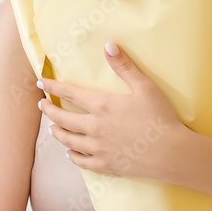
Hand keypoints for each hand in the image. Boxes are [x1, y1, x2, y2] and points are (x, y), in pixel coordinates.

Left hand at [37, 41, 186, 178]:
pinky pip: (82, 162)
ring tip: (52, 129)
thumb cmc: (160, 117)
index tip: (40, 83)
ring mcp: (99, 148)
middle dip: (50, 111)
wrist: (170, 153)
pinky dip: (73, 157)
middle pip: (64, 119)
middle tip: (42, 106)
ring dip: (58, 133)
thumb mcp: (145, 87)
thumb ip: (125, 67)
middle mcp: (95, 127)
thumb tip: (109, 45)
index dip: (53, 87)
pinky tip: (70, 154)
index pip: (70, 93)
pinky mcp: (106, 165)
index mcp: (102, 106)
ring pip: (69, 141)